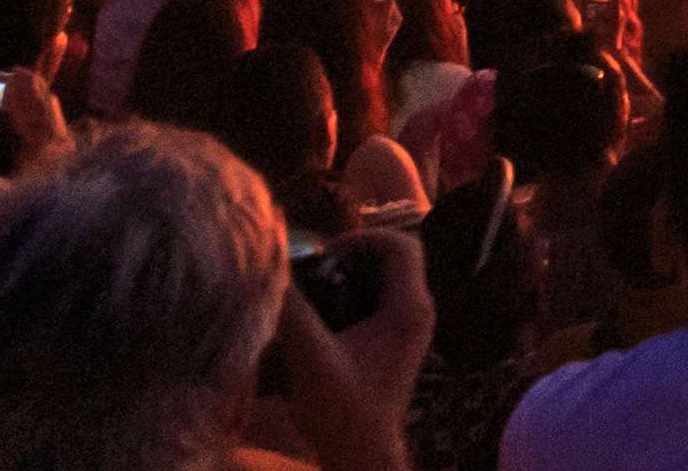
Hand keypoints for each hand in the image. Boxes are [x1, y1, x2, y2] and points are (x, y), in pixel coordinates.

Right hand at [263, 226, 431, 470]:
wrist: (361, 456)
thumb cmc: (342, 414)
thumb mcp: (311, 359)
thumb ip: (292, 314)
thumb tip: (271, 274)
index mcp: (410, 311)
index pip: (402, 245)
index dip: (362, 238)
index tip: (324, 254)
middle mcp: (416, 313)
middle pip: (392, 257)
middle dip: (352, 256)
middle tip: (315, 270)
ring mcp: (406, 328)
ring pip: (383, 278)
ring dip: (349, 276)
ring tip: (313, 289)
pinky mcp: (392, 342)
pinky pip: (376, 300)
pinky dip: (350, 297)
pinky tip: (318, 316)